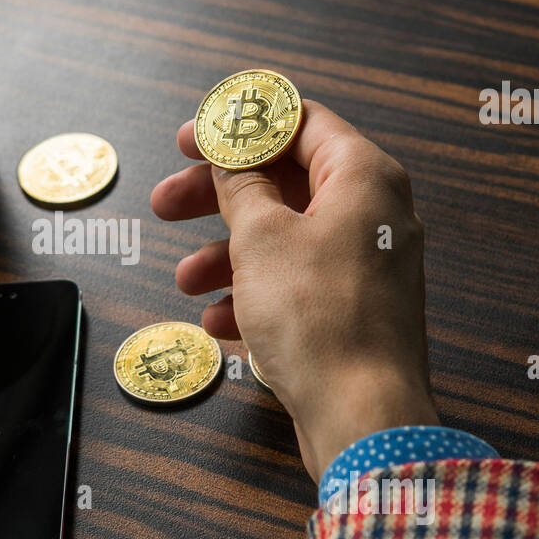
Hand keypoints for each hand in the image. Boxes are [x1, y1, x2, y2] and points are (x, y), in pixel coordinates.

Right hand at [150, 100, 438, 480]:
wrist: (362, 417)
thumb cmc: (318, 317)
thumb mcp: (261, 237)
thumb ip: (242, 186)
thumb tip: (233, 159)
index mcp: (363, 177)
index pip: (300, 122)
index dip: (239, 124)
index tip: (189, 138)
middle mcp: (373, 214)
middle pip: (285, 182)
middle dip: (219, 196)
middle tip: (165, 204)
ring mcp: (366, 265)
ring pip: (284, 238)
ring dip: (227, 253)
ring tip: (184, 281)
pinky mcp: (355, 311)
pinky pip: (296, 285)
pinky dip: (254, 295)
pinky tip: (216, 322)